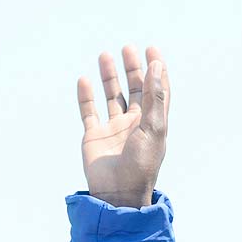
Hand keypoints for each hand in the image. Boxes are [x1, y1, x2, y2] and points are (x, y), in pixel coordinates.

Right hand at [77, 46, 169, 207]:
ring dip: (109, 77)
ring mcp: (113, 130)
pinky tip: (84, 80)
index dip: (156, 72)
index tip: (152, 51)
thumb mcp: (153, 128)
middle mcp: (134, 124)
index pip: (156, 92)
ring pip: (111, 97)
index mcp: (152, 124)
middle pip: (134, 91)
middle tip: (128, 48)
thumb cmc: (141, 164)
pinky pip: (89, 111)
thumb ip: (154, 98)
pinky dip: (86, 96)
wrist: (119, 192)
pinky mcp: (94, 136)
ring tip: (106, 55)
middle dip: (132, 70)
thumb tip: (156, 67)